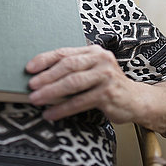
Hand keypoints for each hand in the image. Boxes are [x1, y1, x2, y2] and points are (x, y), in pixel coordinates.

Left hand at [27, 45, 144, 122]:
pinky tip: (51, 114)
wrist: (136, 99)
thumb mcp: (92, 71)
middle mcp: (100, 60)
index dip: (44, 60)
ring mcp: (105, 76)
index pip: (64, 52)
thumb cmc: (107, 84)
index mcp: (93, 51)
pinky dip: (62, 108)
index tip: (29, 68)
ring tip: (36, 99)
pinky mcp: (108, 94)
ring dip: (51, 92)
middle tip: (31, 85)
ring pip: (72, 83)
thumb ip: (73, 69)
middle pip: (67, 66)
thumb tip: (40, 76)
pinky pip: (79, 102)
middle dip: (46, 77)